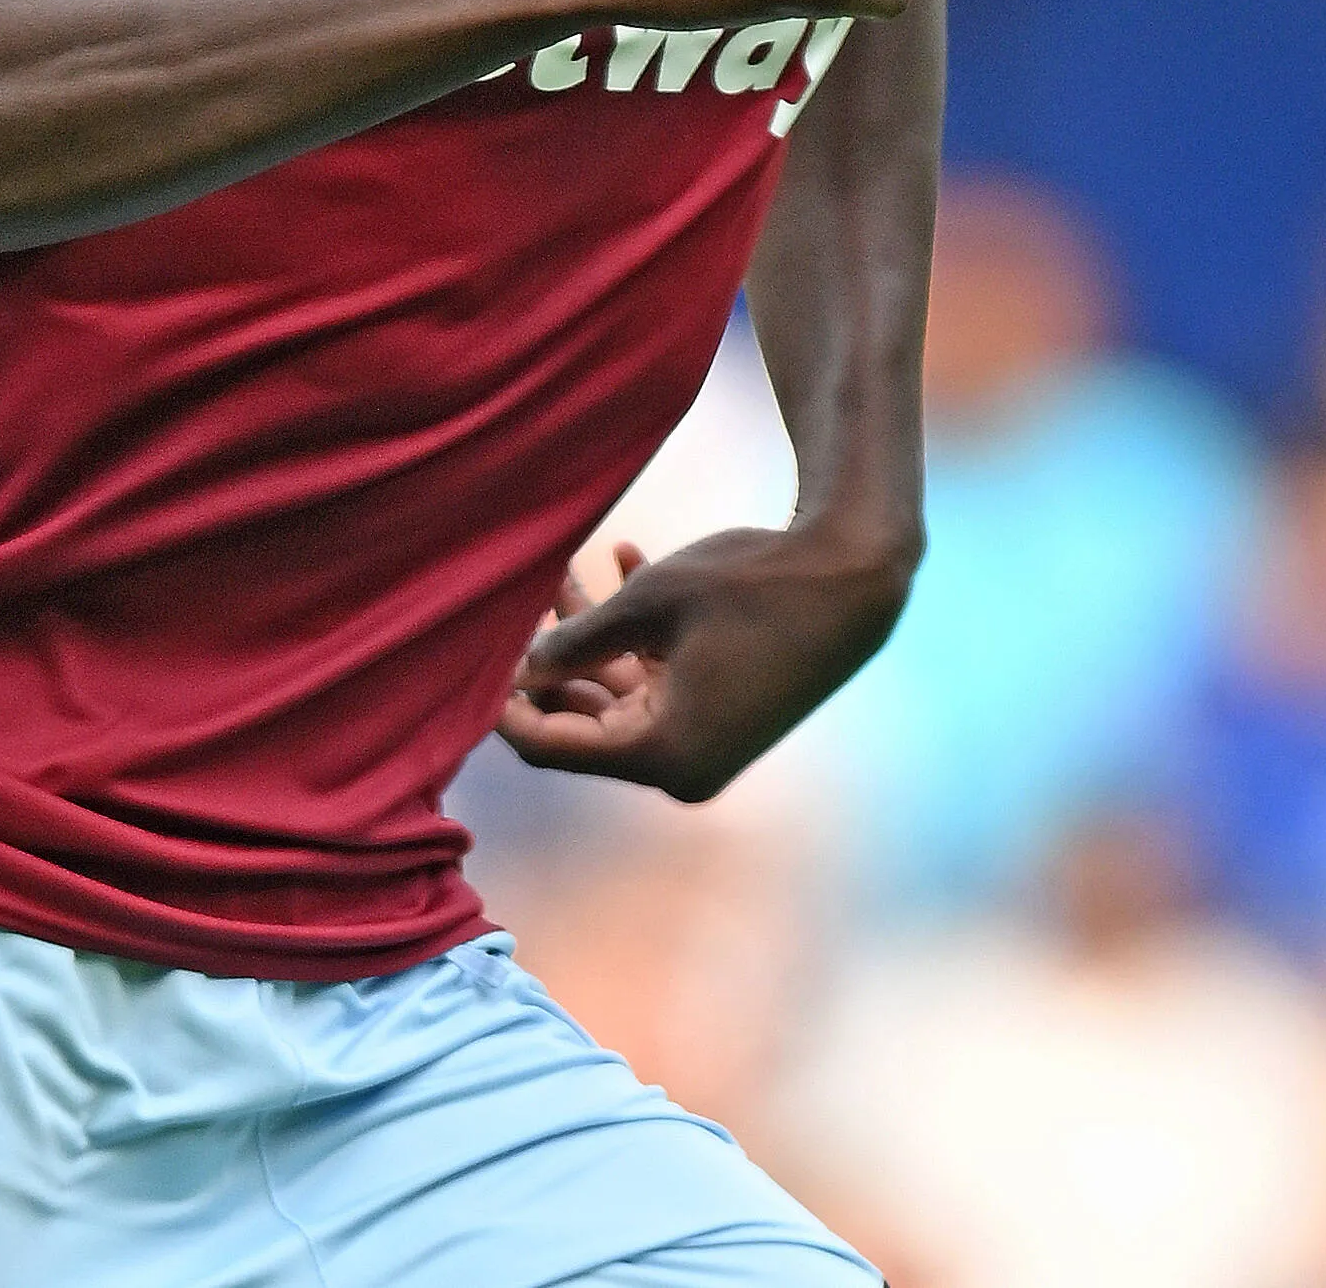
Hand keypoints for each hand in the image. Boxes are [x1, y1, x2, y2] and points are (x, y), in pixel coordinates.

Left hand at [495, 528, 910, 803]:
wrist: (853, 576)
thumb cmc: (749, 586)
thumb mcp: (648, 604)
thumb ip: (574, 641)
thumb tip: (515, 669)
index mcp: (661, 757)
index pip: (551, 745)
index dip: (504, 703)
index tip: (472, 655)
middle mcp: (682, 768)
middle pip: (580, 721)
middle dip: (544, 662)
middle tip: (511, 604)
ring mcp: (704, 744)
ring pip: (615, 692)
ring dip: (587, 637)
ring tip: (560, 568)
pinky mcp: (721, 715)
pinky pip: (656, 680)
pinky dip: (634, 634)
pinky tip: (619, 557)